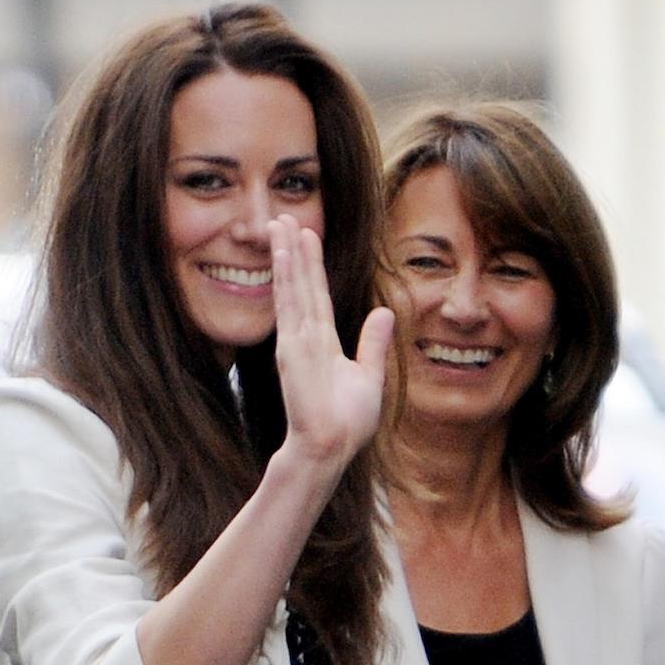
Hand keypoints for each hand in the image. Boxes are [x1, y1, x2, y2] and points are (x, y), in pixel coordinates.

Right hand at [270, 214, 393, 466]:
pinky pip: (290, 304)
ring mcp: (296, 340)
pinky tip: (283, 254)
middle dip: (292, 250)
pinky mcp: (291, 347)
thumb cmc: (347, 422)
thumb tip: (384, 312)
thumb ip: (374, 343)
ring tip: (280, 224)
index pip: (316, 295)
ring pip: (293, 286)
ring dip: (287, 254)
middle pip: (300, 283)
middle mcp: (306, 336)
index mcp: (323, 343)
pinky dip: (286, 276)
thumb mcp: (369, 376)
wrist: (331, 446)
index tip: (305, 236)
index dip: (311, 265)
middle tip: (283, 217)